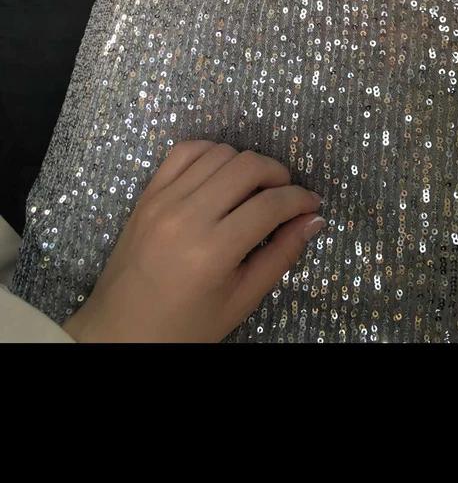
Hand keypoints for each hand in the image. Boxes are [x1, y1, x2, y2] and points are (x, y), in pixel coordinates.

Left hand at [62, 140, 325, 342]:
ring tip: (255, 188)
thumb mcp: (240, 301)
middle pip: (247, 166)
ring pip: (218, 152)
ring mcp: (162, 200)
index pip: (270, 205)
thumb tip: (313, 219)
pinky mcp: (147, 194)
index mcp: (212, 252)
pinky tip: (221, 174)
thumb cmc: (184, 327)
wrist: (120, 331)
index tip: (311, 204)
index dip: (300, 200)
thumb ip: (280, 256)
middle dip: (278, 174)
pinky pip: (184, 151)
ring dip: (245, 163)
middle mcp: (186, 216)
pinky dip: (210, 153)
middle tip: (286, 194)